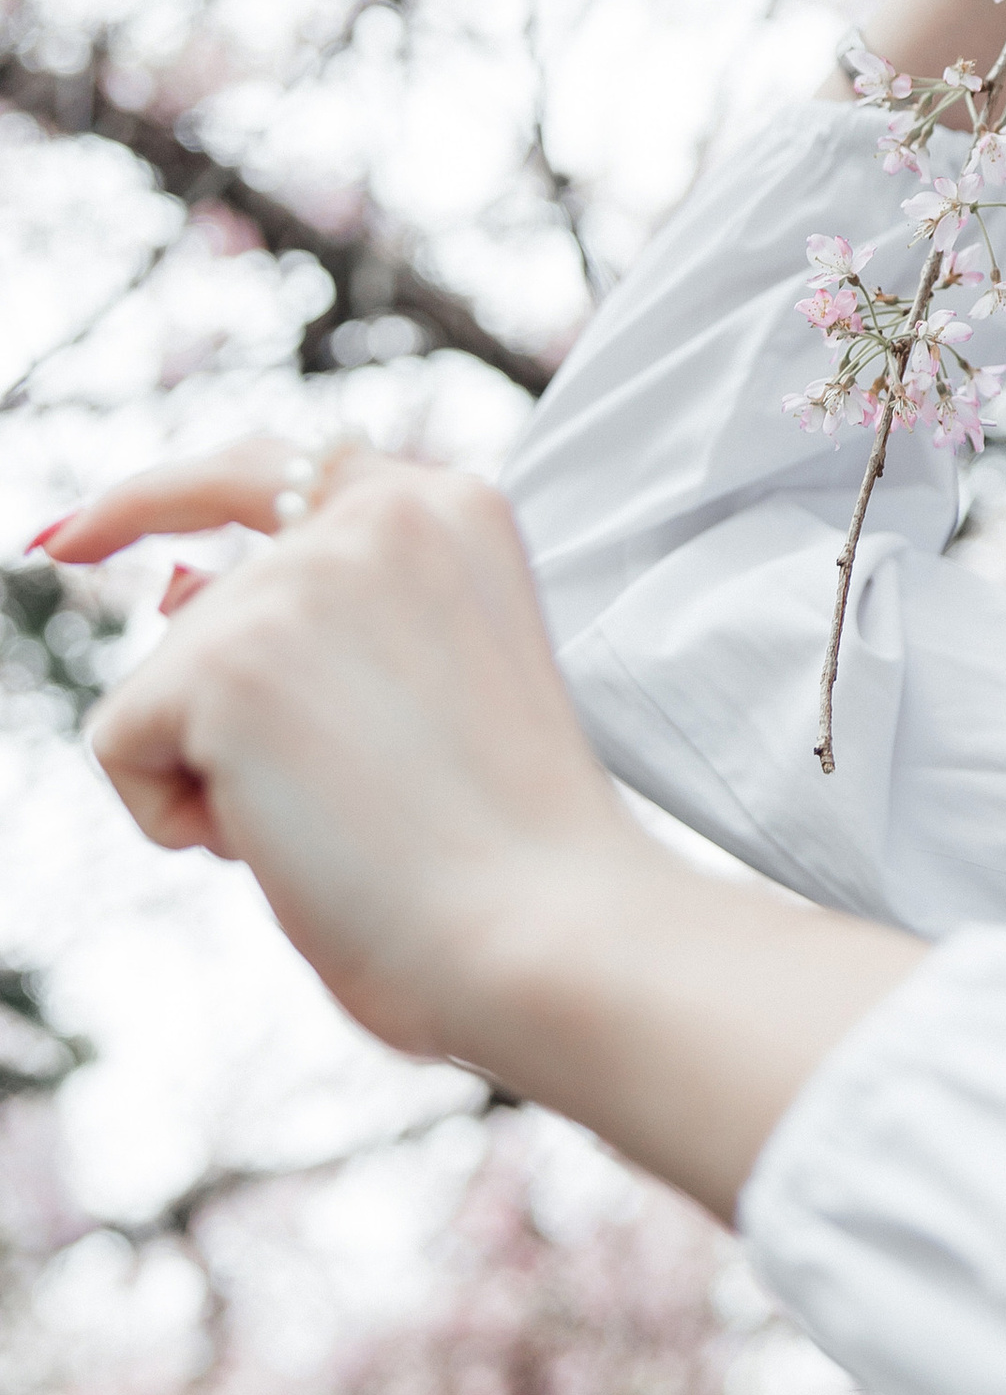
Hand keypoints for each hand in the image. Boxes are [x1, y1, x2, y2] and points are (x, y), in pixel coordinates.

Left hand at [46, 446, 925, 1212]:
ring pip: (168, 688)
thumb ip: (318, 620)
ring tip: (344, 825)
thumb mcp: (422, 689)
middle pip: (204, 612)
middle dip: (217, 717)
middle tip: (325, 810)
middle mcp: (379, 511)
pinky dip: (174, 818)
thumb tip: (171, 584)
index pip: (280, 466)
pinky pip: (122, 745)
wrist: (545, 929)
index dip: (163, 496)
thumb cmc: (504, 849)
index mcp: (453, 511)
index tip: (72, 534)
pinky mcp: (226, 659)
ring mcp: (299, 577)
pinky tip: (281, 842)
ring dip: (223, 779)